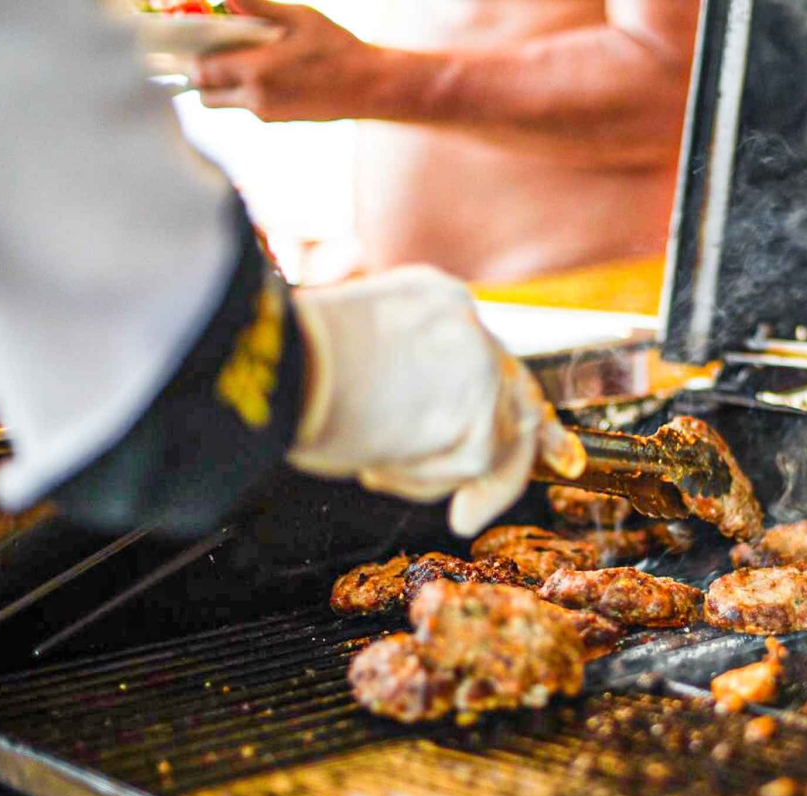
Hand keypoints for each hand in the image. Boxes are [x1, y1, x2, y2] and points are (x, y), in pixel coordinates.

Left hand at [189, 0, 379, 121]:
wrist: (372, 86)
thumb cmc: (338, 49)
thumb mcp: (299, 17)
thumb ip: (257, 6)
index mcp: (256, 70)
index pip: (200, 68)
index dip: (189, 54)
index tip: (187, 40)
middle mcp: (256, 97)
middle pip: (204, 93)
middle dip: (201, 72)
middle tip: (210, 49)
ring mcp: (267, 112)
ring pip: (224, 101)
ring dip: (223, 82)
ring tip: (242, 57)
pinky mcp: (278, 119)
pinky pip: (247, 105)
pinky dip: (246, 88)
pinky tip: (269, 69)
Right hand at [287, 266, 581, 534]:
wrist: (272, 362)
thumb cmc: (282, 365)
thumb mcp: (350, 359)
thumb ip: (399, 382)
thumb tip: (406, 434)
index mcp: (431, 298)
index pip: (486, 351)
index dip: (506, 394)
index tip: (534, 426)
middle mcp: (465, 321)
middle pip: (513, 392)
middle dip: (528, 445)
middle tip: (522, 485)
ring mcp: (479, 365)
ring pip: (490, 440)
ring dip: (432, 471)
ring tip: (370, 461)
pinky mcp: (480, 411)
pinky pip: (472, 468)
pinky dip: (424, 481)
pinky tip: (374, 466)